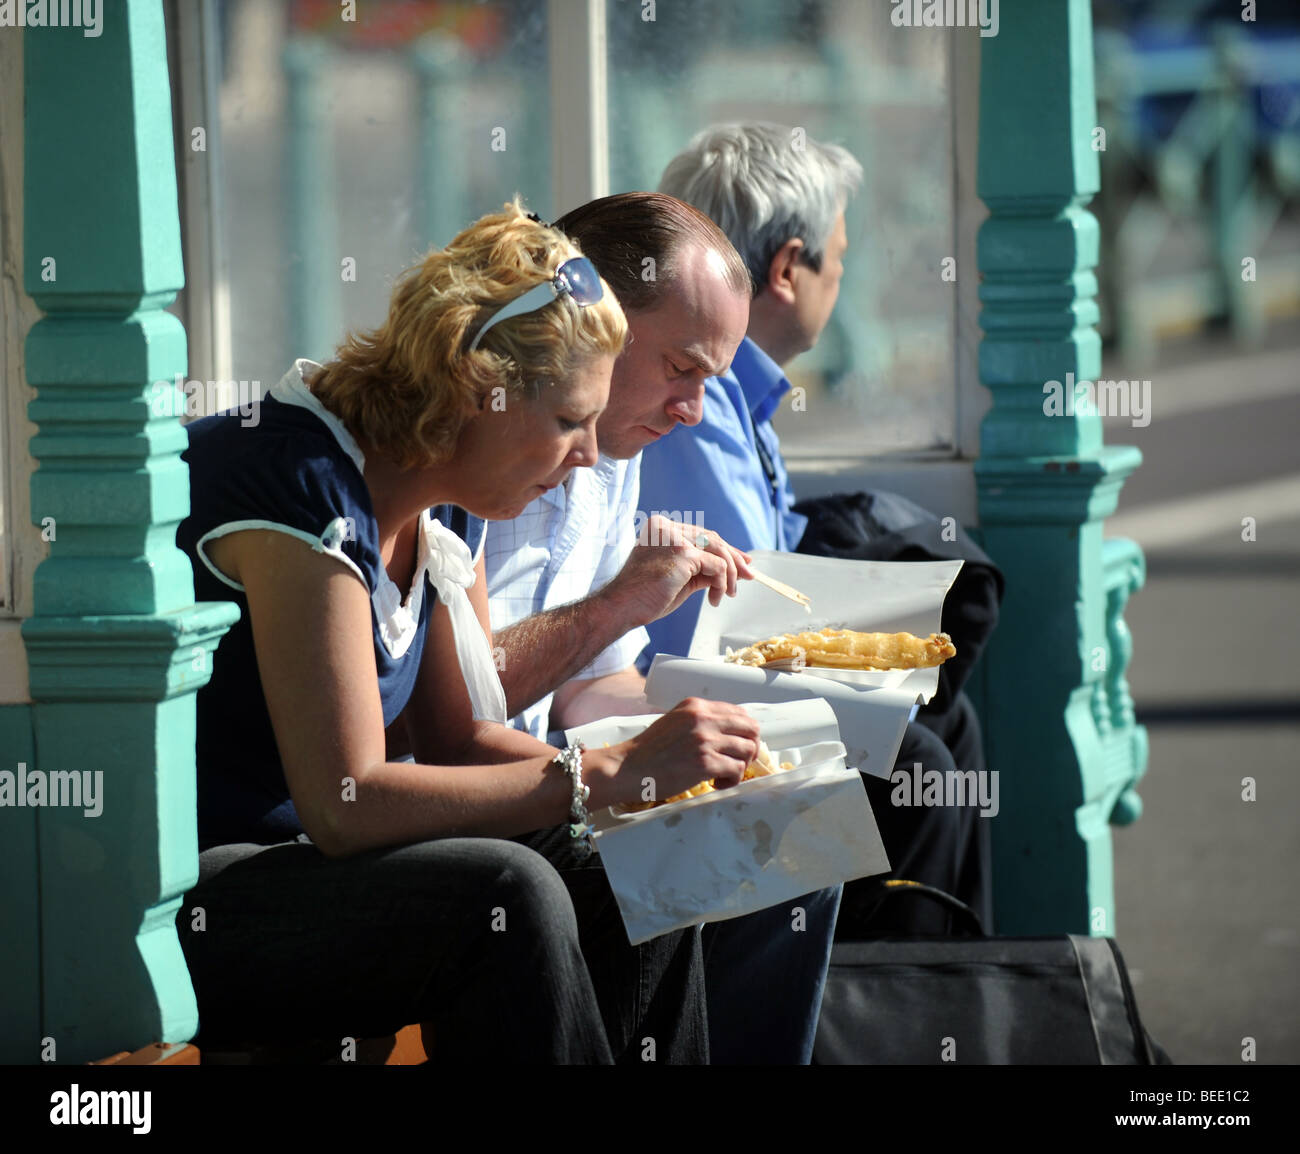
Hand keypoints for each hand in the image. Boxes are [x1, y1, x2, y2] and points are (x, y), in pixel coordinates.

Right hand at [601, 515, 753, 626]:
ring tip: (729, 594)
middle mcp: (667, 527)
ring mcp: (674, 538)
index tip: (741, 562)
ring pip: (718, 550)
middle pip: (712, 538)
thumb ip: (700, 568)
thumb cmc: (645, 597)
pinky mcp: (682, 553)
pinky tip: (715, 599)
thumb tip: (729, 570)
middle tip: (749, 576)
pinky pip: (716, 566)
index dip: (725, 548)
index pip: (701, 534)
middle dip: (734, 559)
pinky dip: (722, 583)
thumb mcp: (678, 578)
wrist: (622, 608)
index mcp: (661, 528)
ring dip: (729, 575)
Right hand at [609, 697, 759, 805]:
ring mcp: (705, 740)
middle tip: (737, 761)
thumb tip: (730, 733)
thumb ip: (701, 722)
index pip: (740, 713)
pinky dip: (732, 780)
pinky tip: (716, 783)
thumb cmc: (649, 750)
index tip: (737, 747)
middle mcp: (703, 718)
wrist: (627, 768)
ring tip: (722, 775)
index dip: (744, 733)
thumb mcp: (676, 722)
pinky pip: (737, 770)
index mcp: (696, 706)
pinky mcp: (704, 763)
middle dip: (750, 748)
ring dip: (740, 766)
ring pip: (747, 750)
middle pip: (751, 729)